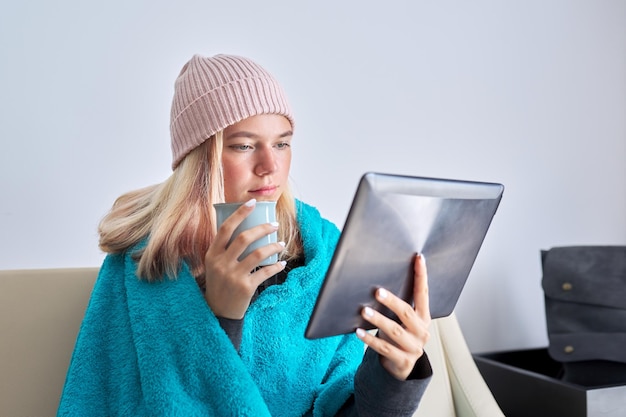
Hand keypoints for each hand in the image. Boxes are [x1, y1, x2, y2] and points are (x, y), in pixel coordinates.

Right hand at [204, 199, 285, 318]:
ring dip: (273, 246)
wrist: (218, 312)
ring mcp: (233, 276)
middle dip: (262, 228)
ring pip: (258, 254)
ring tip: (281, 243)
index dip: (239, 213)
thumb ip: (225, 249)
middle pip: (244, 238)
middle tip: (274, 225)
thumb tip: (245, 228)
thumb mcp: (214, 264)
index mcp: (212, 254)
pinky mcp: (245, 288)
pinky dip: (276, 266)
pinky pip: (265, 272)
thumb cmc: (219, 283)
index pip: (225, 228)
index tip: (252, 203)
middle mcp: (221, 263)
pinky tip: (282, 263)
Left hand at [356, 253, 430, 379]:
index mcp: (424, 318)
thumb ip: (399, 306)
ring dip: (378, 320)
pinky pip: (384, 349)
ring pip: (394, 331)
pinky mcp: (402, 361)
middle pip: (407, 312)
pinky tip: (358, 332)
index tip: (418, 258)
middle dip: (392, 301)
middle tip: (377, 292)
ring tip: (364, 311)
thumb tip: (378, 283)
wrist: (402, 367)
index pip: (423, 294)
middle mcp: (422, 332)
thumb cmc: (399, 336)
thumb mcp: (403, 321)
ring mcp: (413, 348)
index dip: (421, 276)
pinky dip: (369, 340)